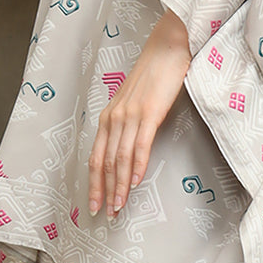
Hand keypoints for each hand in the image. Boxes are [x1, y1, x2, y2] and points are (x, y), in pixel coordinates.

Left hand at [88, 10, 190, 218]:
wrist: (168, 48)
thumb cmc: (155, 76)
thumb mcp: (135, 103)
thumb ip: (130, 125)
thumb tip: (130, 152)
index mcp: (109, 118)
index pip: (96, 157)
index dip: (94, 183)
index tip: (94, 204)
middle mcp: (114, 118)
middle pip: (104, 162)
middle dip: (103, 191)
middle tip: (104, 214)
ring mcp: (130, 116)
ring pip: (120, 159)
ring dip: (120, 186)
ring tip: (120, 206)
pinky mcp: (149, 113)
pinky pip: (140, 146)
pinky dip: (137, 167)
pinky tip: (136, 182)